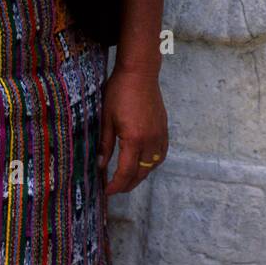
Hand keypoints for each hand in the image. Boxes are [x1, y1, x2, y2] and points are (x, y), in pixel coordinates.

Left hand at [97, 63, 168, 194]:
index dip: (116, 185)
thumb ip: (105, 144)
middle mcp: (150, 141)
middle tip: (115, 188)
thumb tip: (101, 166)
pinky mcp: (164, 130)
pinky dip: (151, 164)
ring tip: (127, 179)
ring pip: (152, 166)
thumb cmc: (119, 91)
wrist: (140, 73)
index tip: (107, 191)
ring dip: (140, 175)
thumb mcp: (106, 118)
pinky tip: (143, 163)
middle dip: (127, 185)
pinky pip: (160, 155)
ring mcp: (160, 136)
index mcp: (134, 139)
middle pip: (141, 173)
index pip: (126, 172)